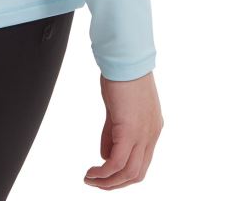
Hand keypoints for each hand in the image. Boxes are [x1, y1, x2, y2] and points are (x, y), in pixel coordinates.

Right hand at [83, 71, 162, 188]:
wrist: (125, 58)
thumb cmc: (121, 75)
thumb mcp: (118, 109)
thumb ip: (113, 132)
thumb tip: (105, 155)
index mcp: (152, 129)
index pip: (141, 162)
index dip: (123, 174)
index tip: (105, 175)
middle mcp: (151, 135)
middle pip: (137, 173)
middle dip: (115, 184)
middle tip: (96, 184)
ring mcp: (143, 134)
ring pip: (129, 173)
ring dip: (108, 182)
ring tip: (90, 180)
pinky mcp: (129, 131)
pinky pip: (117, 162)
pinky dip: (104, 172)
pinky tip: (92, 172)